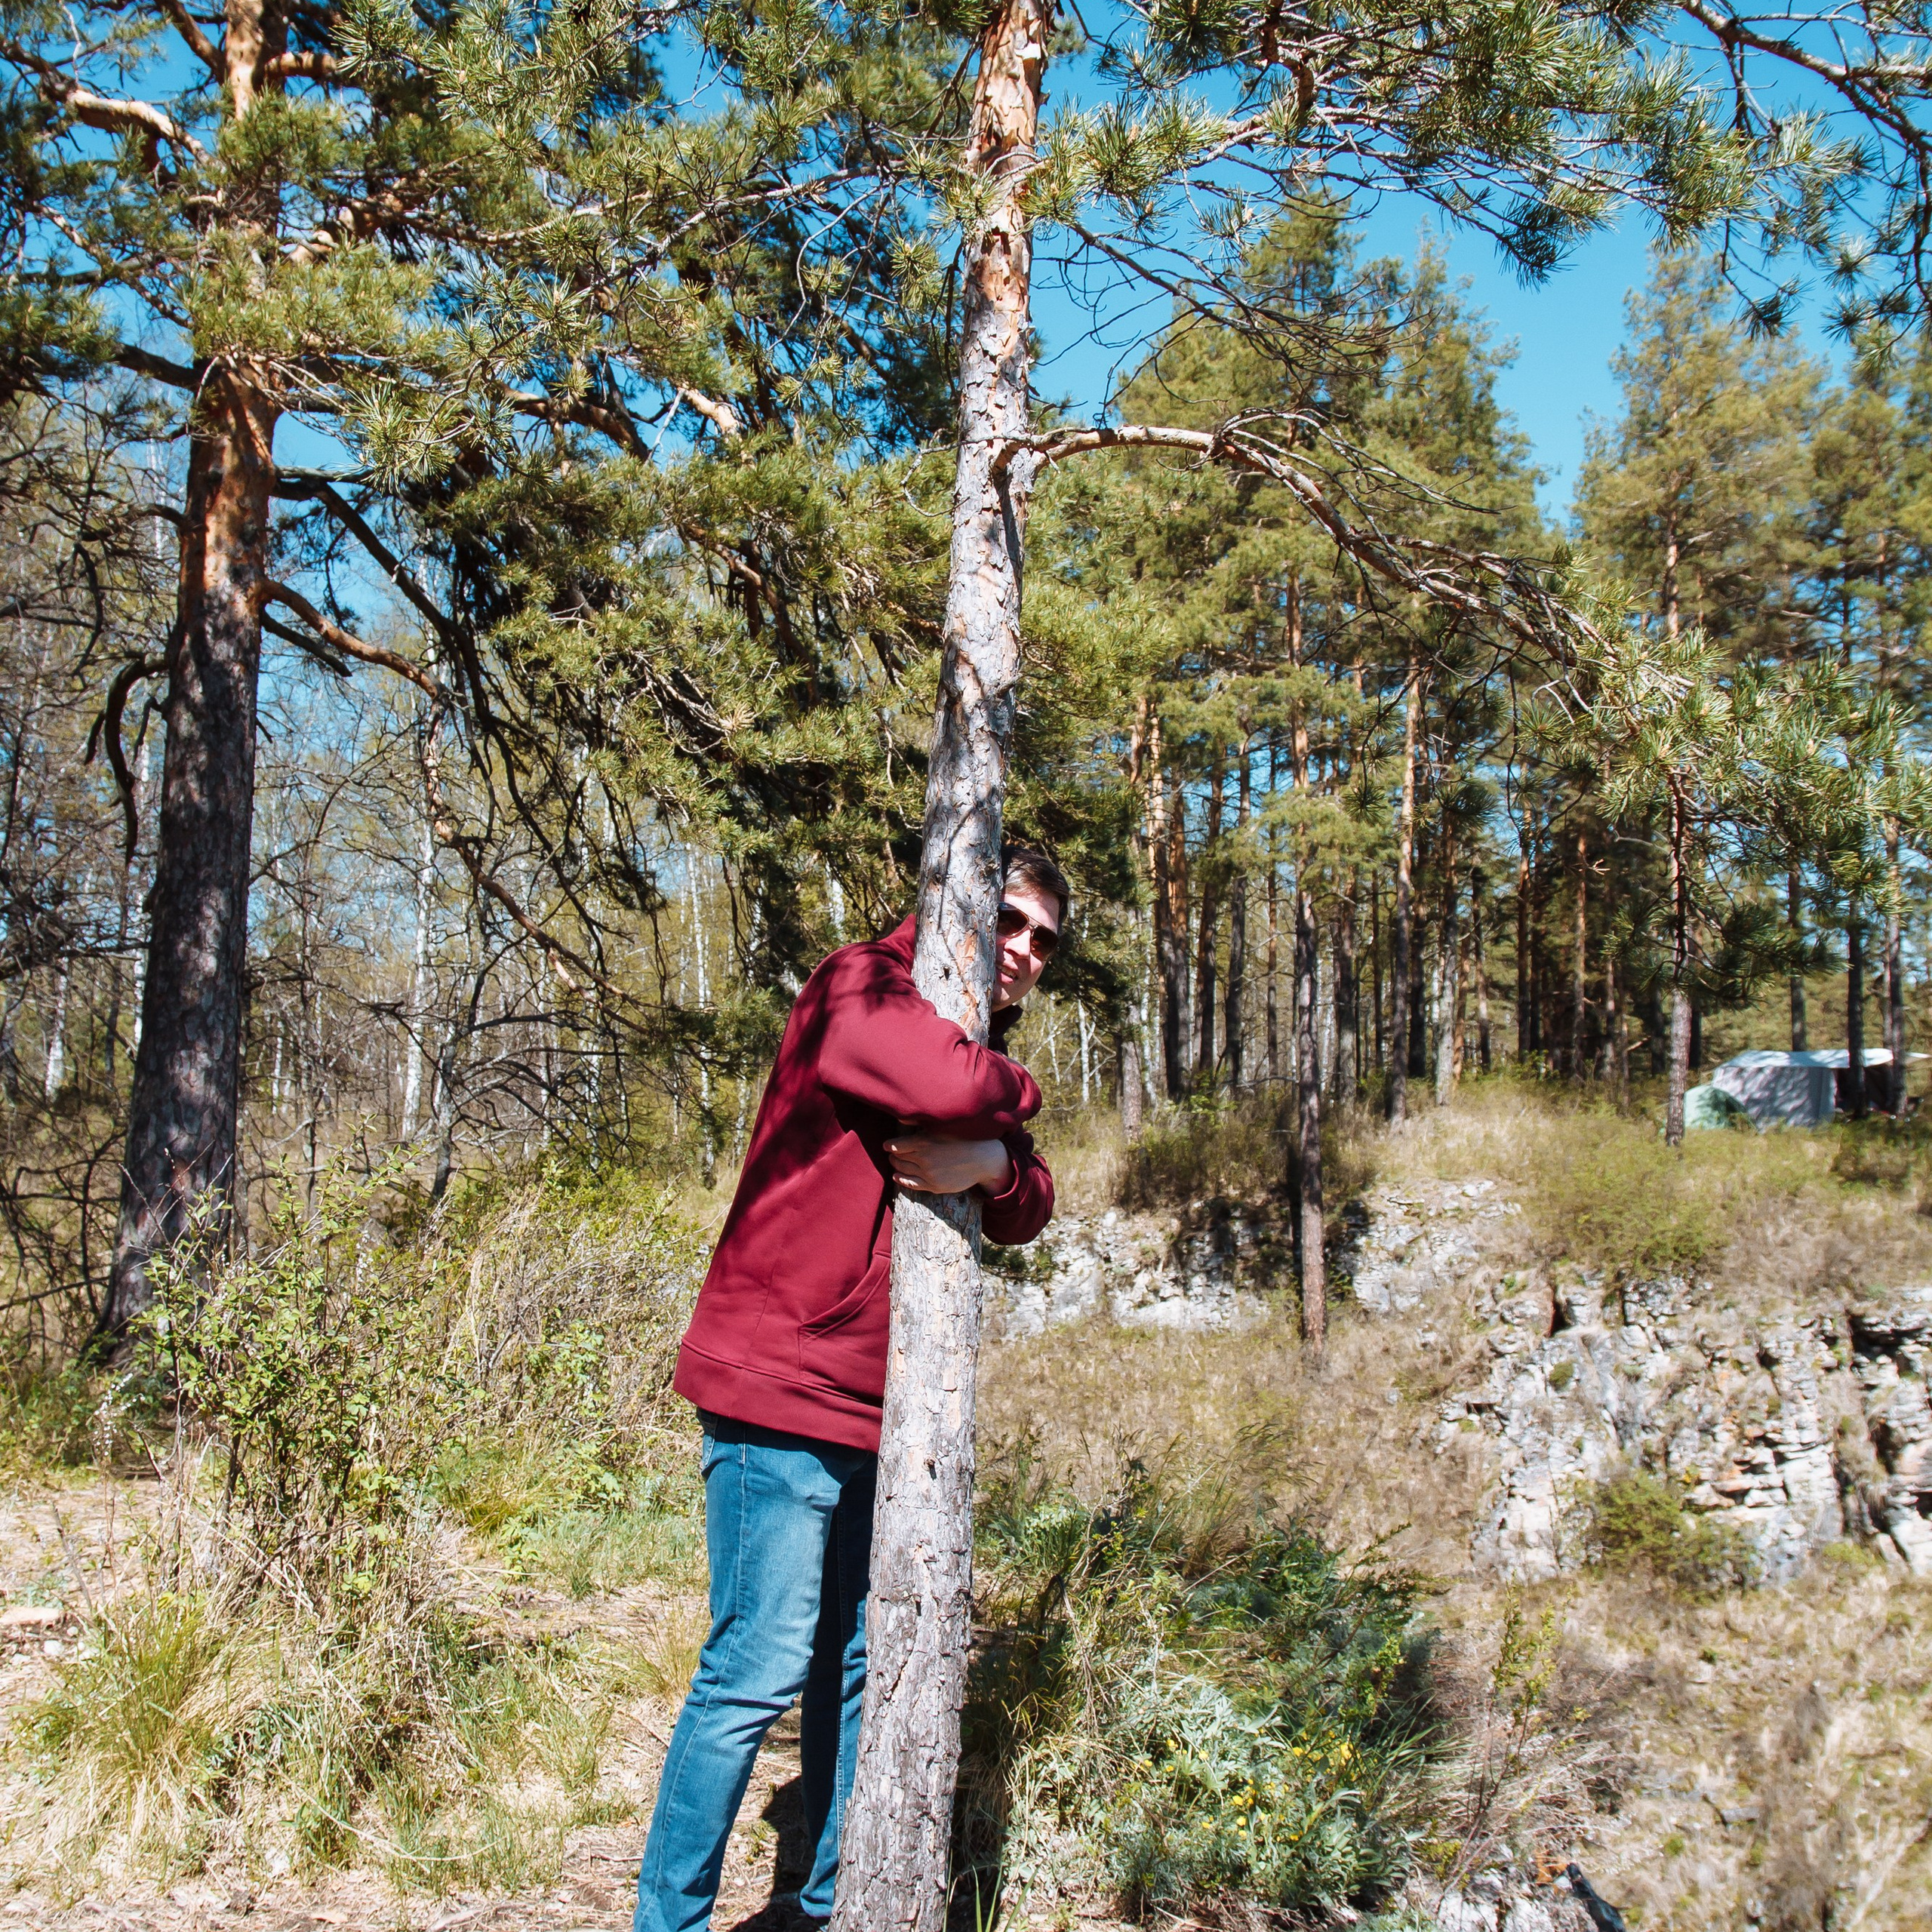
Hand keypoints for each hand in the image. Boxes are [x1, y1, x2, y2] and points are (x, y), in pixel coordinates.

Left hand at [884, 1134, 1011, 1196]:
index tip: (887, 1146)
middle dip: (893, 1155)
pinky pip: (911, 1184)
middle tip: (892, 1153)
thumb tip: (899, 1118)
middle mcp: (923, 1158)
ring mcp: (928, 1174)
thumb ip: (920, 1125)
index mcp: (924, 1141)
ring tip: (895, 1162)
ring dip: (896, 1166)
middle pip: (898, 1158)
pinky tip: (897, 1176)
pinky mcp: (934, 1186)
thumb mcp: (942, 1128)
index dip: (889, 1146)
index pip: (896, 1145)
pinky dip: (901, 1179)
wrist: (983, 1159)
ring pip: (902, 1170)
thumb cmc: (963, 1139)